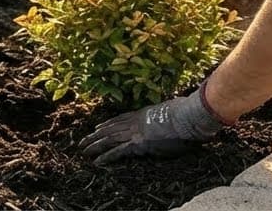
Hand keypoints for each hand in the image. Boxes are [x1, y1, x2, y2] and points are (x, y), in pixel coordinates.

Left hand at [79, 83, 228, 164]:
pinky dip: (106, 156)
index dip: (109, 123)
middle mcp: (137, 121)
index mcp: (145, 113)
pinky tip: (97, 161)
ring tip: (83, 150)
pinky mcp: (138, 143)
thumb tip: (177, 113)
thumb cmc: (188, 114)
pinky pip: (118, 151)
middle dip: (96, 134)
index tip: (98, 126)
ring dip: (95, 144)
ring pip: (110, 138)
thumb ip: (171, 114)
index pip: (122, 118)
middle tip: (83, 140)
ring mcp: (136, 131)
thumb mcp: (176, 111)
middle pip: (112, 127)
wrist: (188, 116)